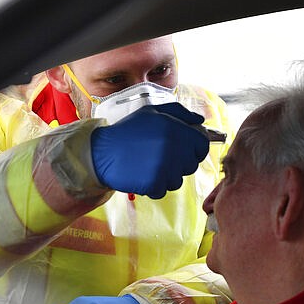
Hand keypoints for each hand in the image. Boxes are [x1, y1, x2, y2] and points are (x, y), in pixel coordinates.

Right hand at [91, 102, 208, 198]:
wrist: (101, 152)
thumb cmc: (127, 132)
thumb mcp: (152, 112)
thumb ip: (180, 113)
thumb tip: (200, 121)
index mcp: (174, 127)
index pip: (202, 144)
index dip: (195, 148)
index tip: (184, 150)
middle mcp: (172, 146)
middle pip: (191, 164)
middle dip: (179, 163)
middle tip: (159, 156)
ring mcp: (163, 166)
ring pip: (178, 180)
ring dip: (166, 176)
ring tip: (148, 165)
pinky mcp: (153, 183)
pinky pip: (163, 190)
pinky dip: (153, 187)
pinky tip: (141, 175)